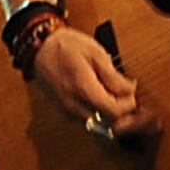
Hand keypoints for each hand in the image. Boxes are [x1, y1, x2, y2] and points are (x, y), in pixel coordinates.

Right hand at [31, 26, 151, 137]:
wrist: (39, 49)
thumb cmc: (66, 46)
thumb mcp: (95, 53)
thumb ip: (113, 76)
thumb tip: (130, 90)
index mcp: (82, 88)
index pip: (114, 112)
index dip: (128, 104)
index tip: (130, 90)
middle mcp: (73, 105)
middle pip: (107, 122)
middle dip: (120, 109)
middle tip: (123, 91)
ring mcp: (66, 110)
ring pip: (97, 123)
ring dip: (108, 111)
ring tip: (109, 90)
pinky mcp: (63, 112)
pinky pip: (86, 119)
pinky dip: (96, 111)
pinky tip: (97, 94)